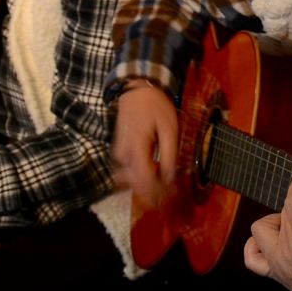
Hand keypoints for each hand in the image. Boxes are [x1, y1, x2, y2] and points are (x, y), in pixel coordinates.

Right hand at [112, 81, 178, 210]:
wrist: (135, 90)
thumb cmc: (155, 107)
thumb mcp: (169, 128)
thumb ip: (169, 154)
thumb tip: (169, 178)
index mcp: (137, 147)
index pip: (145, 180)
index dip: (158, 192)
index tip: (172, 198)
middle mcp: (123, 154)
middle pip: (136, 185)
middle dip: (153, 195)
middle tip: (171, 200)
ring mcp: (119, 154)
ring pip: (130, 181)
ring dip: (146, 189)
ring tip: (164, 192)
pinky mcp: (119, 152)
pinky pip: (127, 173)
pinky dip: (139, 180)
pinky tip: (153, 180)